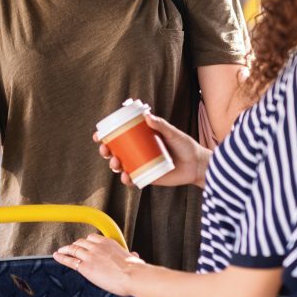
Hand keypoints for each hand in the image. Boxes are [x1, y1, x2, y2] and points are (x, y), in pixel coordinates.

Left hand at [53, 234, 143, 296]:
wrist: (131, 276)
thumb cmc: (135, 270)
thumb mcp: (133, 258)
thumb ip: (131, 256)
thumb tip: (135, 255)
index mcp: (108, 242)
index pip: (93, 237)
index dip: (86, 241)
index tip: (84, 243)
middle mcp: (97, 246)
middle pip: (81, 242)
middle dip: (75, 245)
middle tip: (70, 248)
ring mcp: (90, 255)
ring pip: (74, 249)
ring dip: (66, 250)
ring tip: (61, 251)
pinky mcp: (85, 266)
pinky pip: (70, 260)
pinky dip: (62, 257)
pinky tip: (56, 256)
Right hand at [96, 111, 210, 187]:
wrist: (197, 165)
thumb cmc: (186, 145)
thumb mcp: (173, 133)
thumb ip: (161, 125)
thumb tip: (147, 116)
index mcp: (141, 138)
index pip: (120, 135)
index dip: (106, 136)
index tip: (99, 136)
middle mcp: (139, 151)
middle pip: (116, 151)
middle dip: (106, 151)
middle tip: (106, 151)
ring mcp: (142, 164)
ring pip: (121, 165)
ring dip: (114, 165)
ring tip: (117, 163)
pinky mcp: (147, 177)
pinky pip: (132, 179)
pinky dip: (126, 180)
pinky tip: (126, 177)